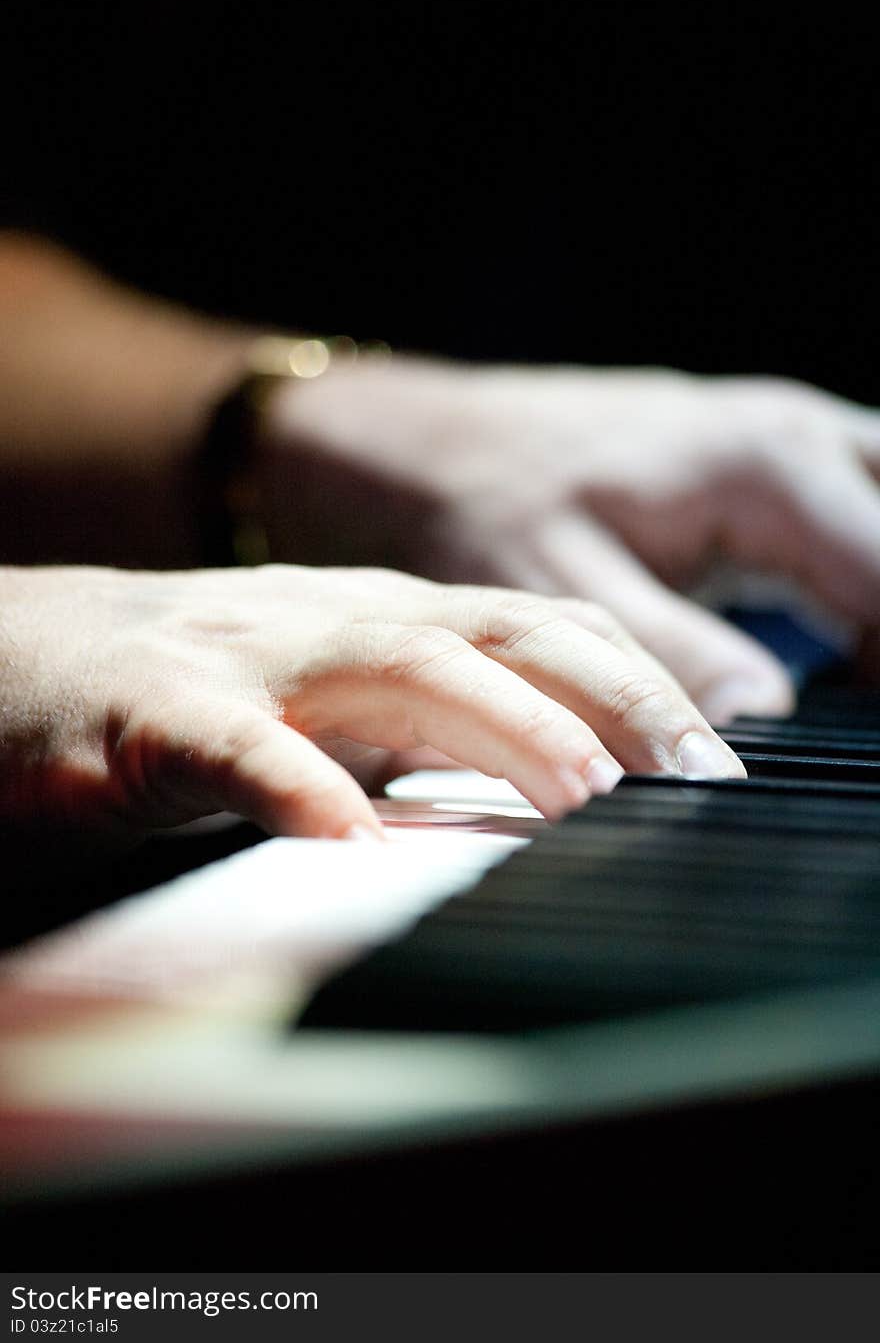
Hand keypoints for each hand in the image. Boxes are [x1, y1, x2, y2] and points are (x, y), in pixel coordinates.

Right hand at [0, 564, 741, 843]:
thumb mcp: (326, 700)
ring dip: (500, 724)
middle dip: (610, 698)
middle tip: (693, 776)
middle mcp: (331, 619)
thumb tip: (556, 783)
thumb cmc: (184, 692)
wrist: (16, 661)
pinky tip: (350, 839)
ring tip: (579, 793)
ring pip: (394, 667)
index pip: (536, 628)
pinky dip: (299, 785)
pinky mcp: (150, 711)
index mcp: (380, 619)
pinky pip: (234, 745)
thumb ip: (428, 729)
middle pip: (496, 633)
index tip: (713, 761)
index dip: (635, 683)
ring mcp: (246, 654)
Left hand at [266, 360, 879, 720]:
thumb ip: (670, 663)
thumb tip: (763, 727)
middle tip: (859, 733)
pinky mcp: (768, 464)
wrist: (425, 440)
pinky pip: (862, 517)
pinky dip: (867, 588)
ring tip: (852, 699)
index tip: (865, 755)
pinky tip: (849, 661)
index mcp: (767, 467)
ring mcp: (789, 439)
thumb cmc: (482, 505)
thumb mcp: (563, 595)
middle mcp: (797, 436)